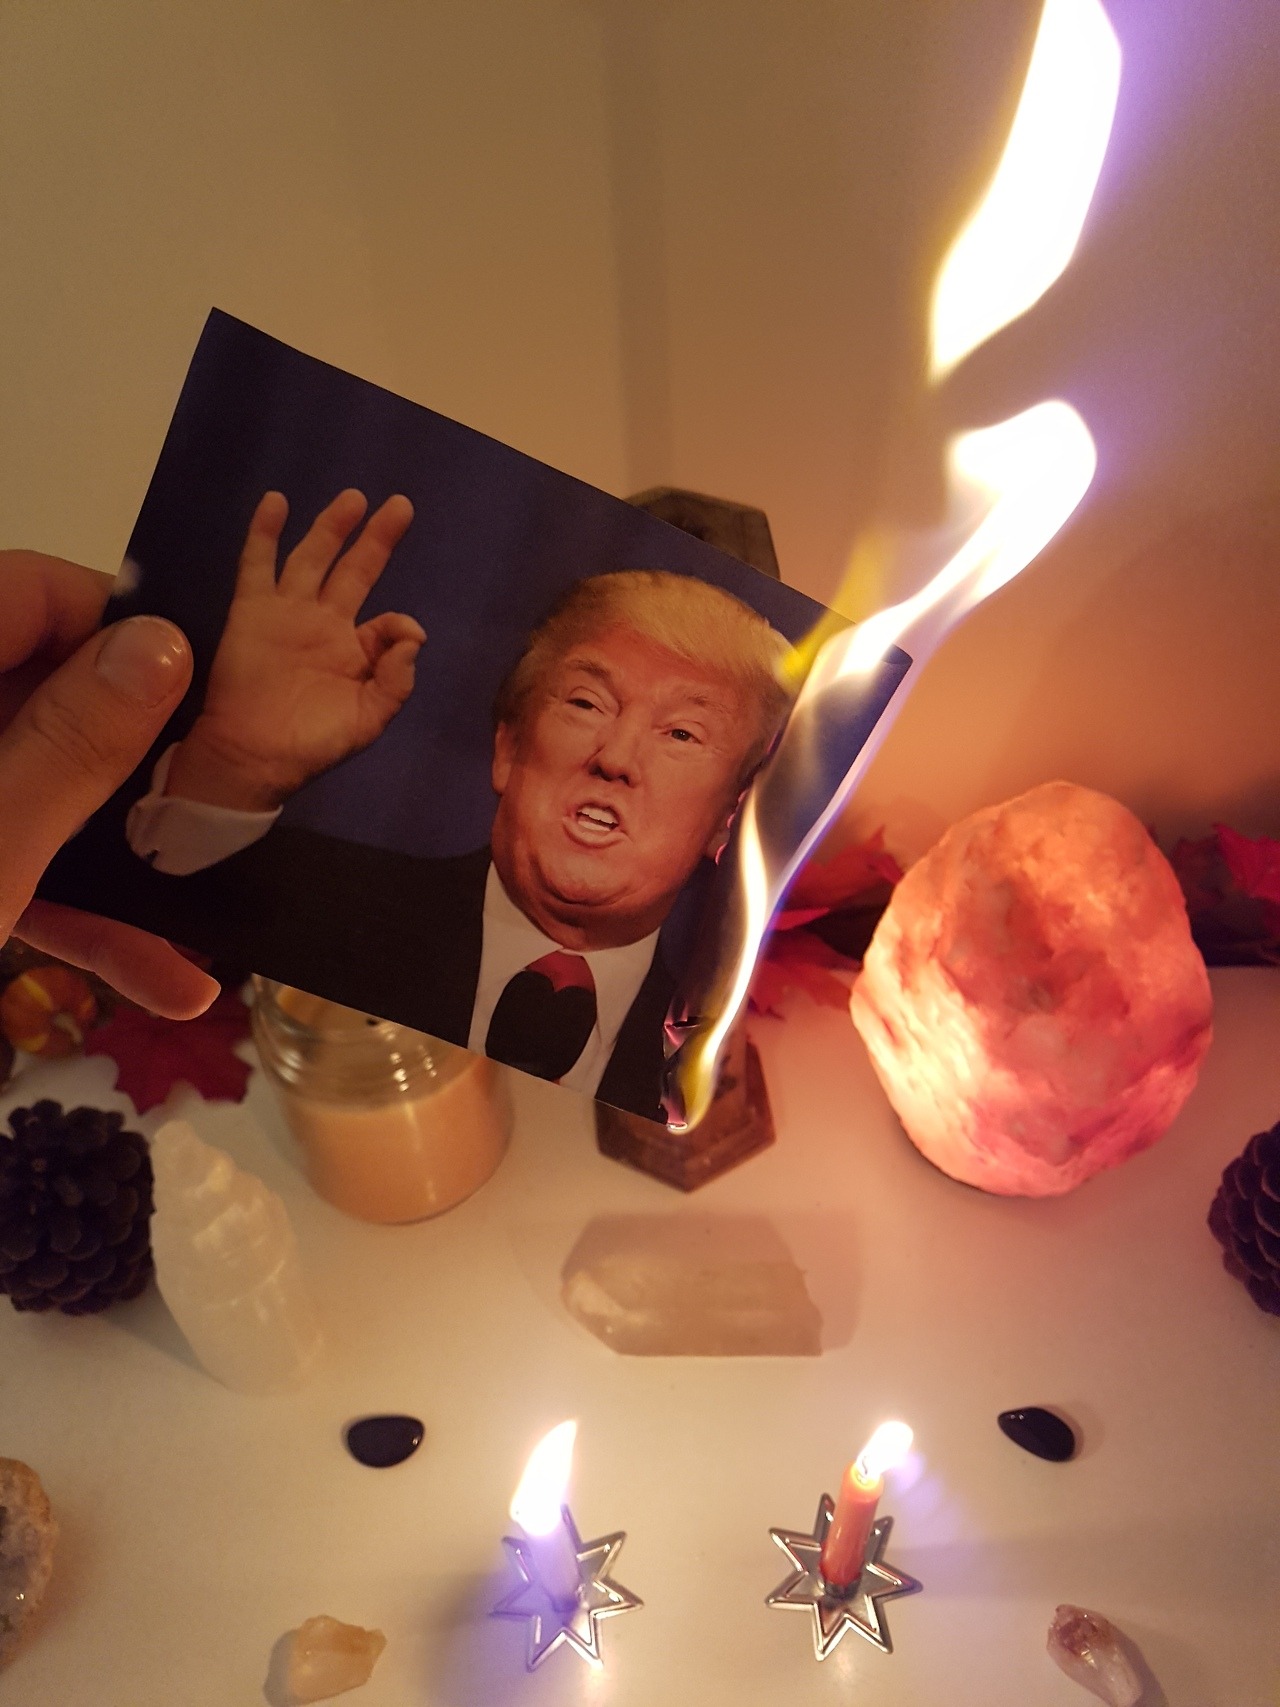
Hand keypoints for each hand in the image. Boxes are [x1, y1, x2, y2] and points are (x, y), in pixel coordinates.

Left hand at [0, 550, 217, 1016]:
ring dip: (118, 863)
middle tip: (209, 804)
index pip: (29, 592)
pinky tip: (164, 983)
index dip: (118, 624)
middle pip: (43, 695)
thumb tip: (164, 644)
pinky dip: (73, 912)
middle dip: (135, 766)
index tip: (197, 687)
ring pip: (34, 792)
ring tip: (210, 913)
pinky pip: (13, 860)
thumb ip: (70, 744)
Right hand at [166, 490, 423, 810]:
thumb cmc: (313, 742)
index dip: (399, 623)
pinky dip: (264, 533)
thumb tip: (415, 634)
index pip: (386, 621)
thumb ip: (396, 679)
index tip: (402, 634)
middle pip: (353, 569)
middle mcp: (323, 623)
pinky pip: (257, 565)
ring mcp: (287, 612)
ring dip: (331, 527)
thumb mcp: (368, 718)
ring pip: (312, 558)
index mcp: (355, 651)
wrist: (254, 756)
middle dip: (375, 538)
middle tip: (399, 504)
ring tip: (354, 498)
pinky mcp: (252, 610)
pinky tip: (276, 501)